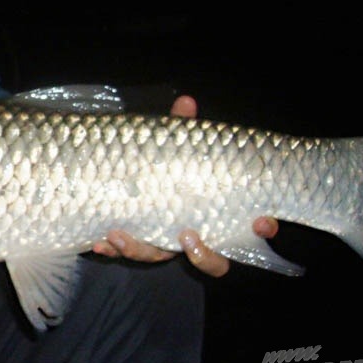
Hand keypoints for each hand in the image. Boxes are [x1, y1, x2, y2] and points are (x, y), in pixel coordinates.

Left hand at [91, 94, 279, 277]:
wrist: (118, 173)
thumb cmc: (161, 162)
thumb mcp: (169, 144)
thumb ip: (179, 129)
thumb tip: (186, 102)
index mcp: (215, 213)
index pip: (251, 230)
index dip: (262, 230)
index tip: (262, 222)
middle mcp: (194, 236)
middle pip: (211, 260)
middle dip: (202, 255)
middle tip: (188, 237)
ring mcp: (164, 244)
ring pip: (160, 258)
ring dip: (141, 250)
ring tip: (121, 235)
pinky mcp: (135, 245)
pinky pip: (126, 255)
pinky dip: (113, 249)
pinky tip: (99, 241)